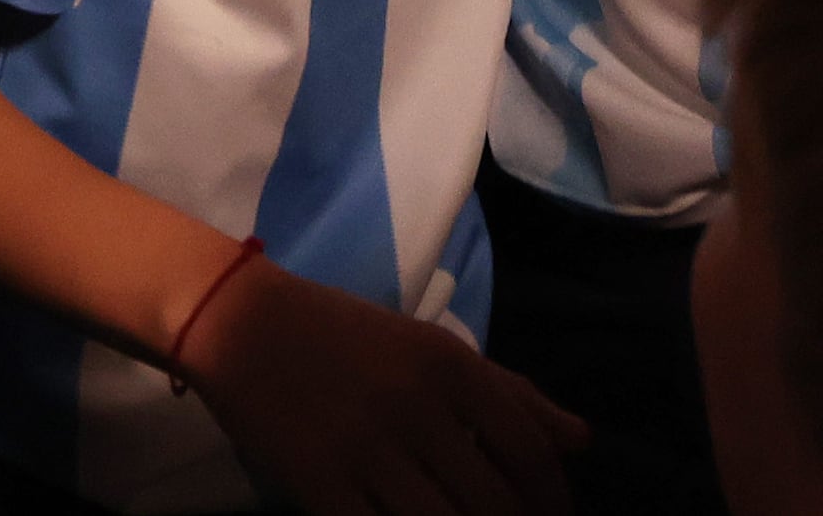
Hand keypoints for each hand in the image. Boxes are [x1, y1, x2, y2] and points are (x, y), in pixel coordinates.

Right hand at [179, 261, 584, 515]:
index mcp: (449, 366)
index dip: (552, 499)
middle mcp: (418, 407)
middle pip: (494, 502)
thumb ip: (509, 393)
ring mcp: (368, 450)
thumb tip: (581, 441)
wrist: (240, 323)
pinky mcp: (321, 485)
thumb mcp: (431, 348)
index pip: (528, 450)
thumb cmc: (343, 336)